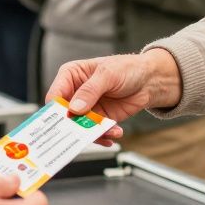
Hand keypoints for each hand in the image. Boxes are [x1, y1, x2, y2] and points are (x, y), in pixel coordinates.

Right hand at [45, 49, 184, 145]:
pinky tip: (114, 133)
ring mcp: (87, 108)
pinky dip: (103, 135)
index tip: (66, 119)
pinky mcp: (98, 119)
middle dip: (73, 126)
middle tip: (82, 134)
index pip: (55, 95)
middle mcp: (75, 93)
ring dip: (92, 133)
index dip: (57, 109)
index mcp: (71, 76)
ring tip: (109, 131)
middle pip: (64, 116)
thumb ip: (90, 90)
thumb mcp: (108, 74)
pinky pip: (94, 132)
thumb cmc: (127, 68)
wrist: (148, 80)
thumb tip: (74, 108)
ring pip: (79, 127)